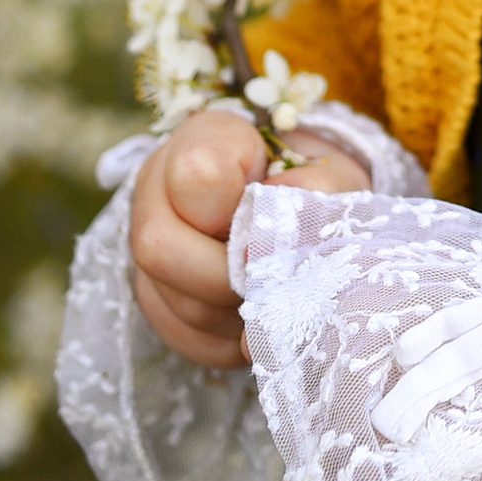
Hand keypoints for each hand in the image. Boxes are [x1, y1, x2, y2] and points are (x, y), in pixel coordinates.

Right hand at [130, 110, 370, 368]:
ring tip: (279, 294)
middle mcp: (155, 190)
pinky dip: (231, 339)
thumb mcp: (334, 176)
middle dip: (230, 277)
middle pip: (160, 249)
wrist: (300, 208)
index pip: (195, 171)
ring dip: (239, 312)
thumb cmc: (316, 185)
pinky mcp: (156, 300)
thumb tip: (282, 232)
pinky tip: (259, 315)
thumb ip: (319, 191)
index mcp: (202, 141)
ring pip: (177, 303)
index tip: (272, 209)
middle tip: (277, 274)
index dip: (238, 204)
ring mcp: (147, 249)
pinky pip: (186, 337)